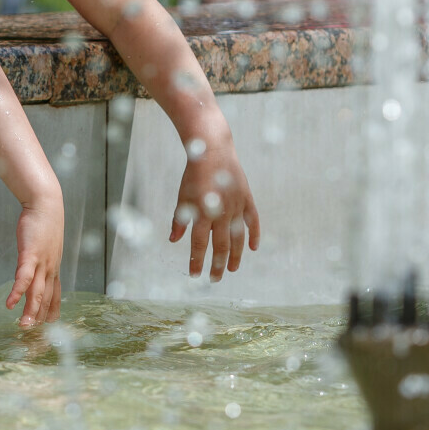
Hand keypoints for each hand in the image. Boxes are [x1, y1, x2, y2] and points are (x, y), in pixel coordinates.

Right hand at [6, 194, 66, 326]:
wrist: (46, 203)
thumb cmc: (45, 222)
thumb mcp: (45, 244)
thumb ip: (40, 258)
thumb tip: (35, 265)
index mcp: (54, 266)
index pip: (55, 294)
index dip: (51, 310)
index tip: (48, 324)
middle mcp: (51, 268)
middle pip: (46, 298)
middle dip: (40, 317)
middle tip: (33, 334)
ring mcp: (42, 262)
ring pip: (37, 292)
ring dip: (30, 311)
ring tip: (23, 327)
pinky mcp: (30, 254)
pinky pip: (23, 277)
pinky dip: (17, 292)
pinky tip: (10, 304)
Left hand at [169, 133, 260, 280]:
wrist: (213, 150)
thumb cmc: (194, 175)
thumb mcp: (183, 197)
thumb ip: (179, 220)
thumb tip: (173, 240)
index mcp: (202, 212)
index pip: (199, 244)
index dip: (197, 261)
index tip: (194, 275)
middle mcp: (221, 212)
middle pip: (220, 246)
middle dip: (217, 265)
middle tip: (215, 279)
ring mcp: (236, 206)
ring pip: (238, 237)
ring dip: (235, 255)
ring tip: (232, 269)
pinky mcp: (246, 198)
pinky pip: (253, 220)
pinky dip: (254, 235)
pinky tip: (253, 248)